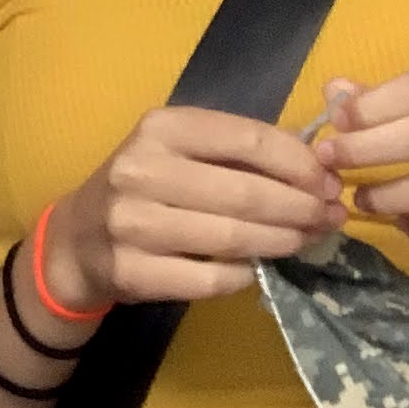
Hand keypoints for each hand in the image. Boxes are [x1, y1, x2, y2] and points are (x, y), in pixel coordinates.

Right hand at [44, 106, 346, 310]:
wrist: (78, 240)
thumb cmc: (145, 186)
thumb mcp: (180, 149)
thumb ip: (238, 151)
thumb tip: (316, 165)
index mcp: (161, 127)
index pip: (247, 138)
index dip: (298, 162)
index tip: (328, 181)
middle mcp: (142, 170)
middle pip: (245, 192)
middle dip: (300, 207)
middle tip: (330, 216)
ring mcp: (133, 224)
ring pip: (232, 238)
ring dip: (282, 242)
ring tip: (308, 240)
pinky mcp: (132, 272)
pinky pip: (211, 280)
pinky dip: (245, 275)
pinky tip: (261, 268)